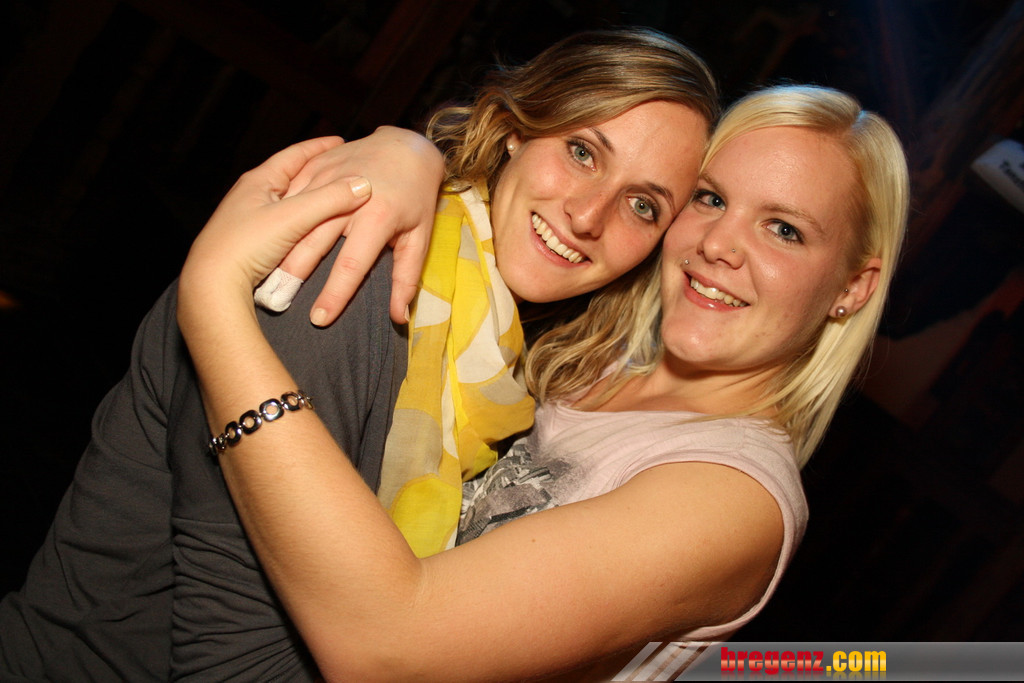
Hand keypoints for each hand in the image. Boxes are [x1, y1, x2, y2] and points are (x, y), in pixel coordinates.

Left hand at [179, 137, 371, 317]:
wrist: (212, 286)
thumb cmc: (246, 246)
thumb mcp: (292, 218)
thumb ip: (329, 200)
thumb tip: (364, 184)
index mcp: (258, 182)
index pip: (293, 156)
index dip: (317, 147)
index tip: (339, 141)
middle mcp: (251, 196)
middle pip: (290, 177)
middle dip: (315, 170)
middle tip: (339, 164)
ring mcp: (249, 220)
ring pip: (286, 202)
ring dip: (308, 198)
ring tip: (329, 195)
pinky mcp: (250, 243)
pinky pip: (283, 225)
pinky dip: (301, 222)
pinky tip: (310, 229)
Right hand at [270, 126, 443, 324]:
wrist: (407, 147)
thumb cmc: (415, 196)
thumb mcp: (420, 236)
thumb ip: (407, 278)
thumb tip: (399, 316)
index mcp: (377, 215)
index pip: (352, 264)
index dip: (335, 294)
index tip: (320, 318)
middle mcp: (349, 195)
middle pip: (313, 241)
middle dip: (293, 274)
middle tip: (277, 301)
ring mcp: (328, 176)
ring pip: (295, 217)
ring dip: (278, 247)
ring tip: (264, 275)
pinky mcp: (314, 165)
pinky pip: (290, 194)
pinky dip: (276, 215)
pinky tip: (263, 237)